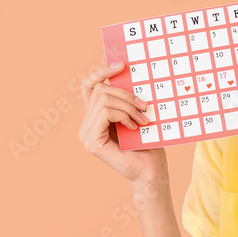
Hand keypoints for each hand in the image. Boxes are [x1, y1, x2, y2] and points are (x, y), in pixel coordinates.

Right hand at [78, 61, 167, 182]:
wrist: (151, 171)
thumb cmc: (148, 144)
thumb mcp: (136, 114)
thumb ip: (127, 98)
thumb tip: (127, 70)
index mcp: (95, 117)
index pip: (89, 86)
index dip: (102, 72)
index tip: (122, 65)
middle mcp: (86, 125)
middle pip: (100, 90)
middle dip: (125, 94)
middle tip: (145, 106)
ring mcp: (86, 134)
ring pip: (103, 99)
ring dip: (128, 106)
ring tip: (143, 119)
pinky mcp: (91, 142)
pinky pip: (105, 113)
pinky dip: (123, 116)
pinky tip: (134, 127)